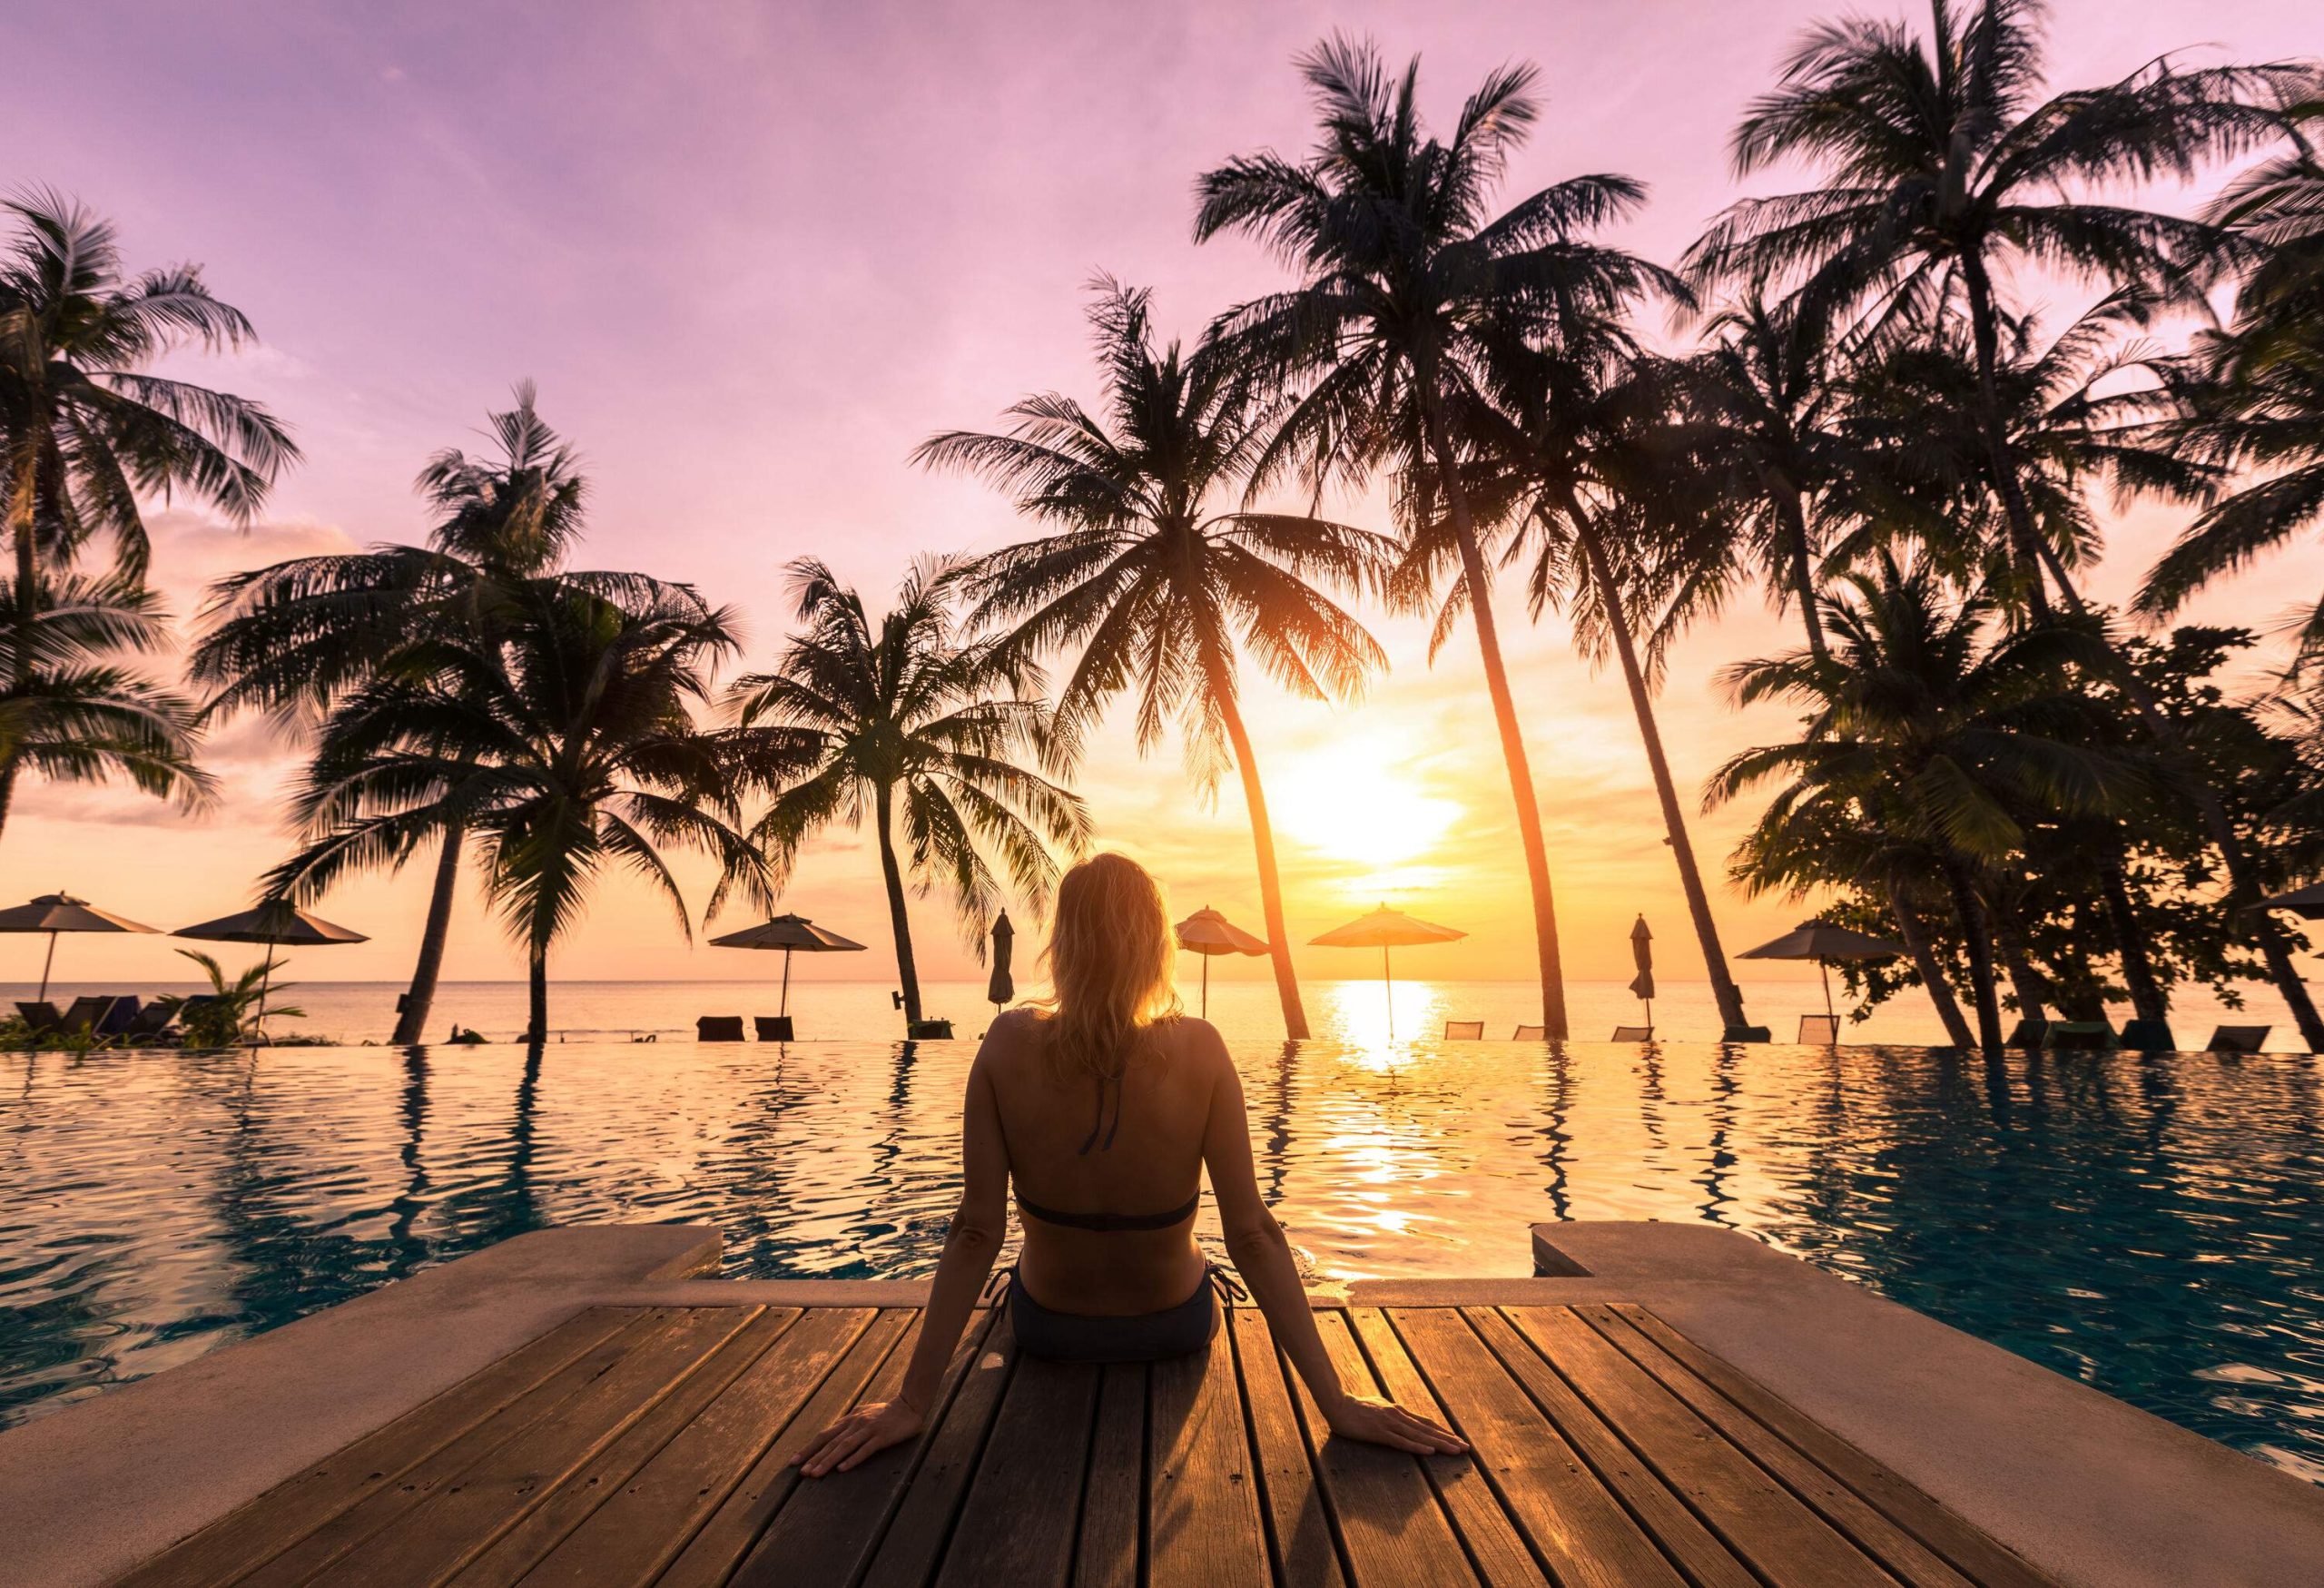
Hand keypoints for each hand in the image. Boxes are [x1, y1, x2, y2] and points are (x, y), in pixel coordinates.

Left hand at [791, 1397, 924, 1476]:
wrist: (910, 1405)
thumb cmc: (886, 1412)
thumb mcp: (864, 1413)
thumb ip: (849, 1423)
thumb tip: (834, 1433)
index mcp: (849, 1419)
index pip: (824, 1435)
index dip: (808, 1449)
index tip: (794, 1461)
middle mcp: (855, 1423)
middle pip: (830, 1442)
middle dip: (814, 1458)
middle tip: (801, 1472)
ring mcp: (868, 1429)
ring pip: (844, 1447)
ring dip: (828, 1461)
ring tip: (815, 1474)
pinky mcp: (882, 1436)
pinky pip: (865, 1449)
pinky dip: (852, 1459)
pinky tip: (842, 1469)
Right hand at [1322, 1392, 1468, 1454]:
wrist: (1337, 1404)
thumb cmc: (1356, 1407)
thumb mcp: (1378, 1407)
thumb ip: (1392, 1414)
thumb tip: (1403, 1418)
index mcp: (1399, 1412)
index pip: (1426, 1423)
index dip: (1443, 1432)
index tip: (1458, 1439)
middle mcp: (1399, 1416)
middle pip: (1428, 1429)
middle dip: (1449, 1439)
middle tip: (1466, 1448)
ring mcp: (1390, 1423)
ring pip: (1420, 1435)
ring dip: (1439, 1444)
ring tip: (1455, 1451)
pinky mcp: (1380, 1432)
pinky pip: (1401, 1441)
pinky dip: (1417, 1446)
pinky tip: (1429, 1451)